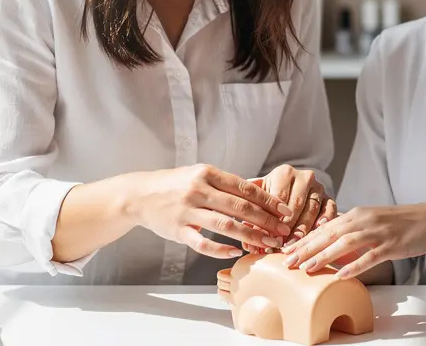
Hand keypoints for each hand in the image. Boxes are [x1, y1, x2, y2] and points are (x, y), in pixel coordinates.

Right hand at [130, 164, 292, 259]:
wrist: (140, 194)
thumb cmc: (177, 184)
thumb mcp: (200, 174)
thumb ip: (227, 183)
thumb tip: (260, 187)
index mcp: (207, 174)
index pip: (245, 188)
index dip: (268, 201)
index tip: (285, 211)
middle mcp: (198, 190)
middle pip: (239, 207)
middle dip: (265, 221)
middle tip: (283, 231)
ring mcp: (187, 211)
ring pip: (225, 225)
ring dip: (250, 236)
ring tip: (267, 244)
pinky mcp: (178, 230)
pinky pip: (202, 243)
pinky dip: (220, 249)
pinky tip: (235, 252)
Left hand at [241, 165, 335, 252]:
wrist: (290, 195)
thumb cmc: (269, 201)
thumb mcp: (259, 201)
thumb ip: (253, 214)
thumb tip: (249, 238)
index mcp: (284, 173)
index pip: (279, 196)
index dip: (273, 218)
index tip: (268, 237)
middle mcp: (303, 177)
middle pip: (297, 203)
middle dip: (289, 226)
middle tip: (283, 244)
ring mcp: (318, 187)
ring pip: (313, 208)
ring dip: (304, 227)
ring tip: (296, 243)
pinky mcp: (329, 197)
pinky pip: (330, 208)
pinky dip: (325, 219)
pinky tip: (319, 230)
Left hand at [282, 203, 425, 278]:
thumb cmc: (399, 223)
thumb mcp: (370, 221)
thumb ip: (350, 230)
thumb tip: (329, 242)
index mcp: (356, 214)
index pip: (324, 227)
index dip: (304, 239)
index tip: (285, 250)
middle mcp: (363, 220)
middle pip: (329, 234)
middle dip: (306, 248)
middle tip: (287, 261)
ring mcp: (377, 232)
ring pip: (345, 244)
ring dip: (324, 256)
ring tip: (307, 268)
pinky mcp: (391, 244)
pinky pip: (369, 256)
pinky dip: (354, 266)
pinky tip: (340, 275)